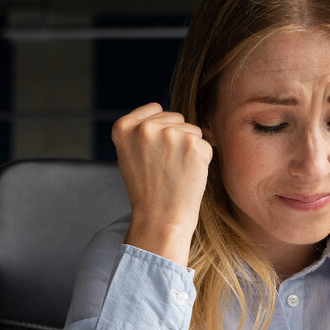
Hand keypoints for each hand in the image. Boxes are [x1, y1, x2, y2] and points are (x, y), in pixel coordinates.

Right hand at [111, 103, 212, 265]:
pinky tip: (187, 175)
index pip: (155, 109)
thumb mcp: (129, 153)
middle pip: (176, 118)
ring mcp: (170, 135)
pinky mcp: (193, 146)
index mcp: (124, 127)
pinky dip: (202, 160)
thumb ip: (140, 128)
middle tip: (164, 167)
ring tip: (175, 172)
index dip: (159, 132)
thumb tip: (160, 110)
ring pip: (192, 130)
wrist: (160, 219)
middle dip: (175, 139)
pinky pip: (206, 144)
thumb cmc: (147, 189)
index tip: (151, 155)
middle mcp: (145, 128)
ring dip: (189, 149)